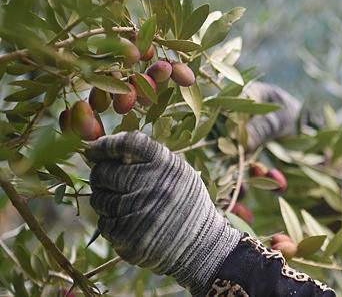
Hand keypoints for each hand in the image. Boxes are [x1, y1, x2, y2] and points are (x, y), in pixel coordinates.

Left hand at [86, 131, 240, 295]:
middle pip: (104, 172)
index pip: (127, 143)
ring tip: (130, 207)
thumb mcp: (177, 173)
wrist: (201, 245)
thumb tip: (101, 147)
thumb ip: (147, 158)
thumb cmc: (184, 203)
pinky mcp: (128, 235)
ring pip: (99, 199)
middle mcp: (153, 184)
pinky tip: (132, 225)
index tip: (92, 149)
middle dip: (102, 176)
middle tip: (111, 182)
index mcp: (166, 164)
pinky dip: (112, 224)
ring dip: (106, 202)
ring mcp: (139, 210)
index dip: (104, 145)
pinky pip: (104, 223)